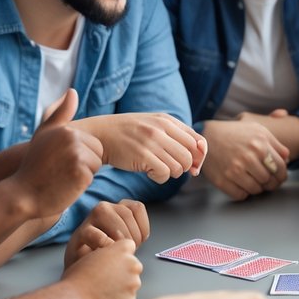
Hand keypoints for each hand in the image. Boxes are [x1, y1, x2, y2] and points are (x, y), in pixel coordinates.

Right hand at [5, 90, 103, 217]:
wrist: (22, 194)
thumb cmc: (34, 166)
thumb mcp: (44, 135)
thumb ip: (59, 113)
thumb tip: (72, 91)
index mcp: (65, 129)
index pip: (92, 143)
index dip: (78, 154)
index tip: (58, 161)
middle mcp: (72, 139)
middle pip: (98, 152)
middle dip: (84, 164)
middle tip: (62, 171)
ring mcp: (77, 155)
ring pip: (96, 164)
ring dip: (83, 174)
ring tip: (63, 177)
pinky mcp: (82, 172)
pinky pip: (93, 177)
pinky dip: (81, 184)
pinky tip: (65, 185)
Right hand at [60, 236, 143, 298]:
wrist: (74, 297)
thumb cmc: (78, 275)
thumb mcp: (94, 254)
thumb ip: (111, 253)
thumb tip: (122, 257)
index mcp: (123, 249)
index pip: (129, 246)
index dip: (120, 254)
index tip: (110, 261)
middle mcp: (133, 264)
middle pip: (134, 266)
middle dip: (125, 272)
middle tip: (106, 279)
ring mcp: (134, 283)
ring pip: (132, 284)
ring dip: (123, 287)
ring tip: (103, 291)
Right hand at [63, 199, 149, 268]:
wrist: (84, 270)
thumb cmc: (108, 255)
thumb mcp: (126, 241)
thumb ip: (134, 234)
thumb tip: (134, 242)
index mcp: (118, 208)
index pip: (137, 208)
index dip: (142, 227)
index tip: (139, 243)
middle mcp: (104, 208)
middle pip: (127, 215)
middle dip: (133, 237)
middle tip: (128, 252)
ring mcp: (90, 218)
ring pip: (114, 223)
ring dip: (120, 241)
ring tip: (117, 253)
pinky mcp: (80, 233)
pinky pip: (96, 235)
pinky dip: (105, 245)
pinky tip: (106, 252)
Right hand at [71, 113, 206, 183]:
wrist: (99, 135)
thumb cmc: (128, 133)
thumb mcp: (153, 125)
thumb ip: (176, 136)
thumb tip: (199, 158)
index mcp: (167, 120)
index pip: (197, 140)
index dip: (198, 156)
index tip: (192, 165)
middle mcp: (161, 128)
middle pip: (190, 156)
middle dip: (184, 167)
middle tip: (170, 168)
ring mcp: (152, 141)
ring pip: (179, 166)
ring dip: (172, 173)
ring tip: (158, 168)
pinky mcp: (142, 155)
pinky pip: (165, 174)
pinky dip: (161, 178)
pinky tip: (150, 173)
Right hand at [201, 119, 289, 199]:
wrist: (207, 138)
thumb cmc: (235, 133)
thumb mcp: (257, 130)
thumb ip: (276, 144)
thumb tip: (287, 159)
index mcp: (260, 145)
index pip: (280, 168)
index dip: (282, 175)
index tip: (279, 176)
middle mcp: (248, 158)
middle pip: (269, 181)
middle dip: (270, 183)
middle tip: (267, 181)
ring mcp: (234, 170)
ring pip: (256, 190)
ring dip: (257, 188)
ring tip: (254, 180)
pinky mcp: (223, 181)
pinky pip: (241, 195)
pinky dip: (243, 193)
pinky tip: (242, 184)